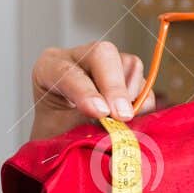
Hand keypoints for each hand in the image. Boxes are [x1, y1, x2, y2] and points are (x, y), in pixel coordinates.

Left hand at [30, 40, 156, 141]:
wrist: (60, 138)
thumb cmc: (55, 135)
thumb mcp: (58, 134)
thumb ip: (81, 129)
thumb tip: (112, 137)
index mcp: (49, 68)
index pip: (67, 71)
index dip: (86, 92)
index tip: (100, 112)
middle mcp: (78, 59)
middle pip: (103, 54)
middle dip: (115, 86)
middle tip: (122, 116)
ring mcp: (104, 64)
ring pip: (129, 65)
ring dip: (130, 95)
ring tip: (119, 120)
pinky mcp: (125, 74)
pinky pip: (143, 81)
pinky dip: (143, 101)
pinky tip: (131, 116)